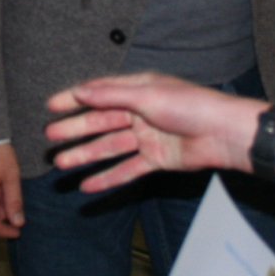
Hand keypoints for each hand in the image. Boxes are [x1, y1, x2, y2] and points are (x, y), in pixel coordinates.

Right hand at [45, 73, 257, 191]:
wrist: (223, 134)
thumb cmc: (191, 106)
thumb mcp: (147, 95)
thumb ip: (111, 95)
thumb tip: (81, 90)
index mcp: (138, 89)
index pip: (99, 93)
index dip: (74, 99)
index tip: (51, 106)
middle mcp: (140, 112)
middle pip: (100, 122)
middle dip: (75, 130)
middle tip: (50, 138)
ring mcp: (147, 137)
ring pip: (110, 147)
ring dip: (86, 155)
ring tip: (62, 163)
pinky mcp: (156, 159)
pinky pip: (127, 169)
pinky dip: (108, 178)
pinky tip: (88, 186)